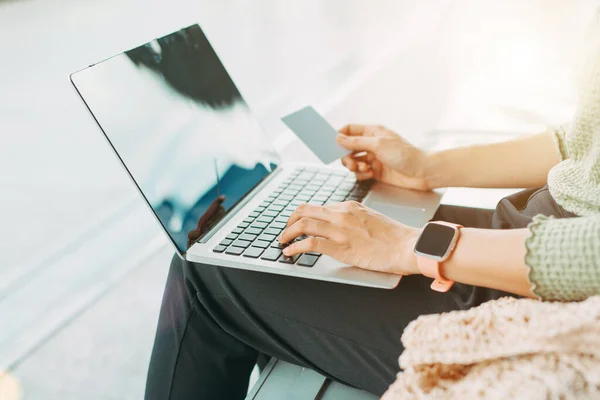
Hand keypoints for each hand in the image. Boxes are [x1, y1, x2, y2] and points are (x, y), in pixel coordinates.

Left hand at [279, 201, 420, 275]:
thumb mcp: (371, 217)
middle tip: (285, 231)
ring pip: (304, 224)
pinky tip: (290, 252)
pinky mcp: (340, 247)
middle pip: (304, 211)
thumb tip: (338, 224)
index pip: (318, 207)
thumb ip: (353, 218)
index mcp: (349, 206)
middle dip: (290, 221)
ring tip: (282, 242)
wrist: (407, 246)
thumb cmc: (394, 236)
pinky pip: (310, 244)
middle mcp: (341, 214)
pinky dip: (295, 247)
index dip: (303, 216)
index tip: (298, 224)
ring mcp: (340, 230)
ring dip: (288, 233)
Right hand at [337, 124, 430, 190]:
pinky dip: (362, 174)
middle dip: (346, 156)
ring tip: (364, 169)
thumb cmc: (405, 155)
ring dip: (354, 166)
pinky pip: (360, 172)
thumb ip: (356, 142)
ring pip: (353, 161)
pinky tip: (370, 174)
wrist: (422, 172)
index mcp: (372, 132)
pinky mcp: (375, 171)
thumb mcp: (378, 145)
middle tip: (350, 163)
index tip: (333, 145)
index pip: (349, 130)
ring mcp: (373, 158)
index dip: (340, 136)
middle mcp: (371, 144)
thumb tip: (338, 138)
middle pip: (348, 148)